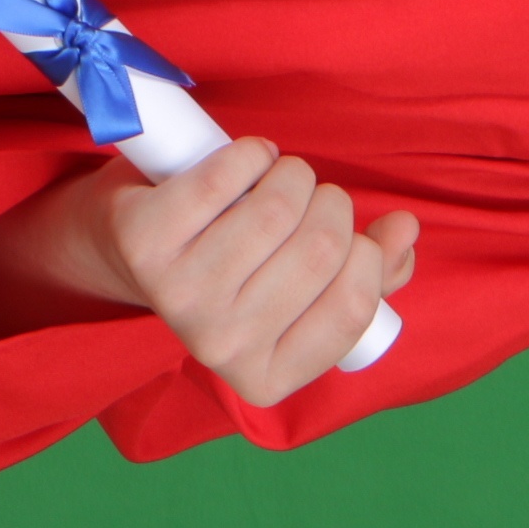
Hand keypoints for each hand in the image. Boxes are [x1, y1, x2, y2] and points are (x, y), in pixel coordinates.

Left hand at [34, 144, 417, 406]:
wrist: (124, 252)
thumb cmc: (231, 267)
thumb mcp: (302, 287)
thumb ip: (371, 272)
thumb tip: (404, 231)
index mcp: (267, 375)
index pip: (354, 306)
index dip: (367, 254)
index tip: (351, 233)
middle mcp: (221, 346)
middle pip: (321, 249)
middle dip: (331, 203)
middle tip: (311, 197)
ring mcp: (180, 297)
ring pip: (280, 208)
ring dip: (293, 174)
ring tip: (279, 177)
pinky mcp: (147, 243)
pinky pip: (225, 178)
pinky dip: (251, 153)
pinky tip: (249, 159)